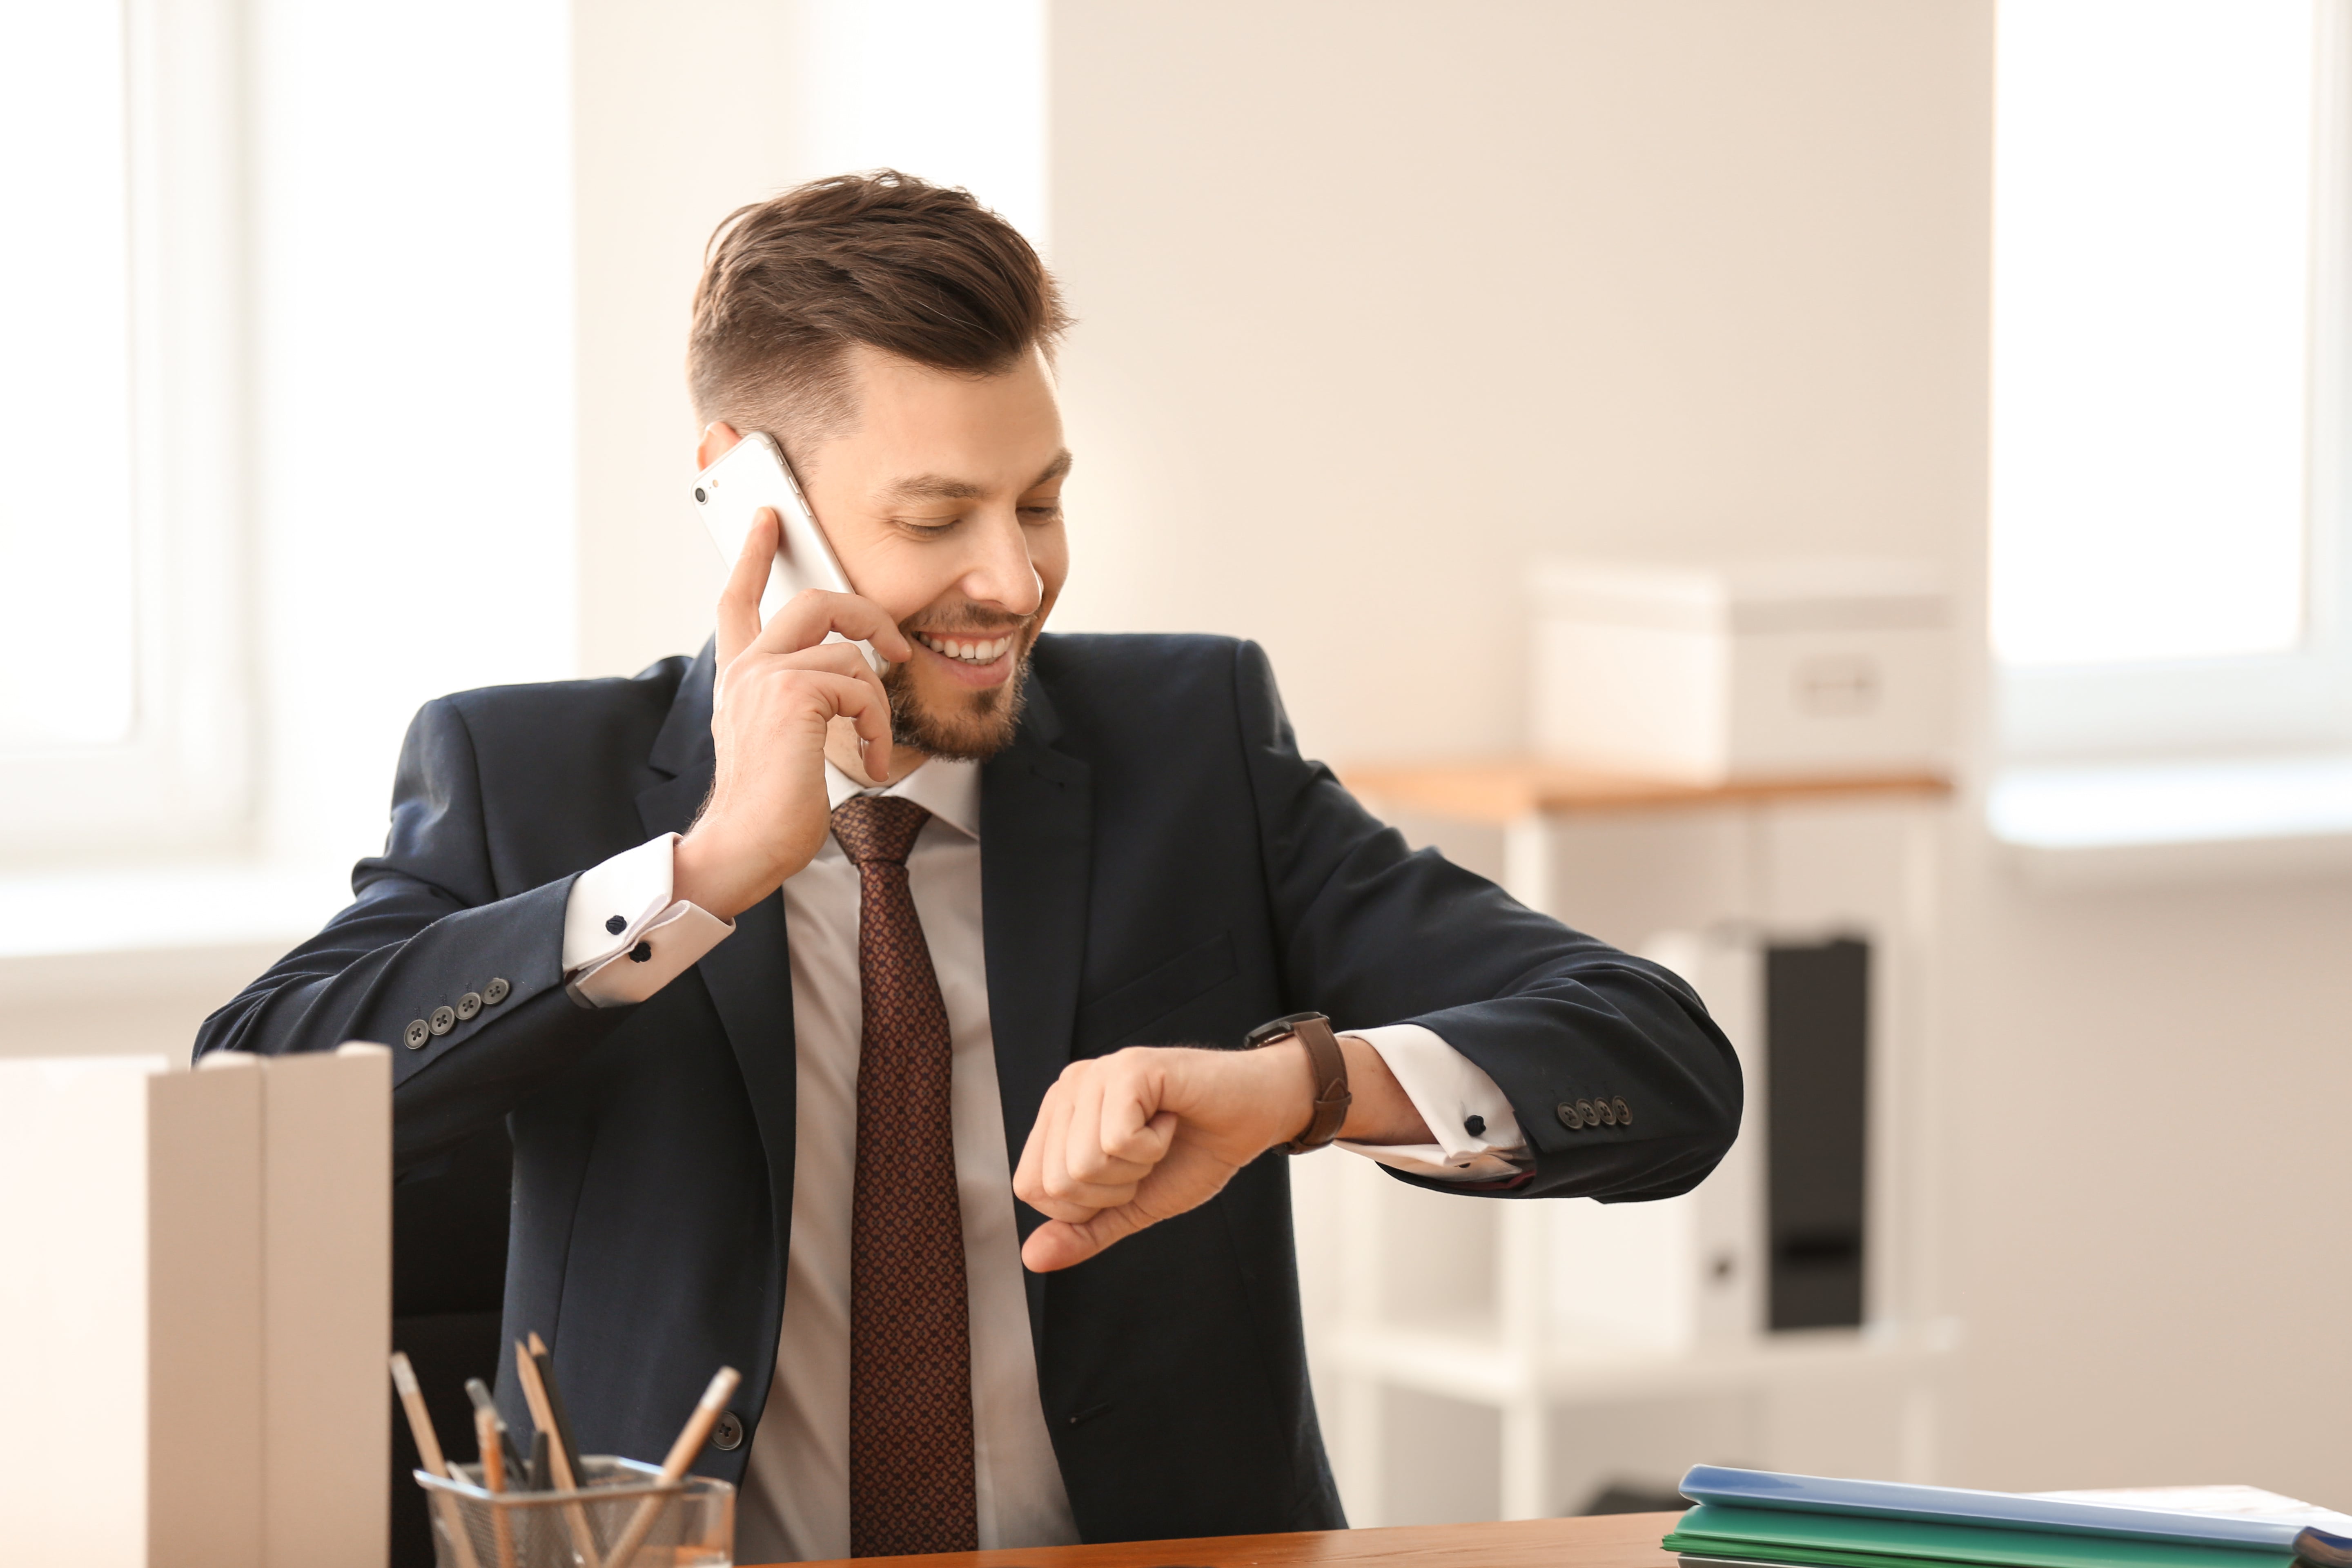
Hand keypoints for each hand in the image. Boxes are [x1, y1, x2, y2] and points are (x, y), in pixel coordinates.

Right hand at [673, 510, 911, 918]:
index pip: (737, 599)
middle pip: (813, 601)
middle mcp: (747, 669)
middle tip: (895, 642)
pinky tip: (873, 761)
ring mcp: (767, 677)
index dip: (754, 554)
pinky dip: (879, 727)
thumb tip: (845, 679)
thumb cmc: (770, 805)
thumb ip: (798, 699)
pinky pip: (862, 687)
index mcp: (740, 676)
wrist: (745, 843)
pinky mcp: (794, 694)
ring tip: (875, 747)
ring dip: (878, 705)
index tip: (770, 519)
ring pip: (850, 653)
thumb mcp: (779, 739)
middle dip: (867, 613)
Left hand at [1013, 1035, 1432, 1271]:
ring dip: (1136, 1168)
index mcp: (1058, 1118)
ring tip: (1159, 1137)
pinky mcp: (1129, 1068)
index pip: (1032, 1188)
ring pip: (1084, 1163)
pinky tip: (1170, 1121)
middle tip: (1148, 1155)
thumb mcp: (1133, 1204)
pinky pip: (1118, 1140)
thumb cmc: (1194, 1152)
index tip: (1127, 1175)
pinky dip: (1154, 1147)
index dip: (1084, 1206)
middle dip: (1114, 1189)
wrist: (1254, 1116)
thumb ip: (1084, 1230)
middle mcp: (1067, 1089)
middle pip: (1057, 1182)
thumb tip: (1032, 1259)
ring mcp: (1096, 1074)